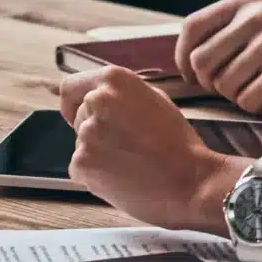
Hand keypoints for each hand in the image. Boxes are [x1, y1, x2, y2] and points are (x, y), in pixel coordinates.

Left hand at [57, 67, 236, 232]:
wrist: (190, 182)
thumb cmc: (178, 143)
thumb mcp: (154, 99)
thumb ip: (121, 94)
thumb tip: (96, 98)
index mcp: (113, 80)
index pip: (71, 87)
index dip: (75, 102)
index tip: (80, 114)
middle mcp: (95, 101)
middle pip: (78, 116)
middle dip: (96, 130)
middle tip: (126, 145)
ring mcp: (86, 133)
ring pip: (80, 144)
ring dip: (98, 154)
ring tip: (130, 162)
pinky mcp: (82, 163)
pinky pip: (80, 168)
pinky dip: (95, 175)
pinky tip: (122, 177)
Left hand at [174, 0, 261, 113]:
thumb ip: (237, 27)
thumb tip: (194, 56)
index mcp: (249, 0)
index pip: (192, 27)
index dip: (184, 57)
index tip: (192, 75)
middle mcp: (255, 16)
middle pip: (201, 62)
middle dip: (213, 84)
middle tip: (237, 88)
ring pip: (223, 85)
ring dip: (240, 96)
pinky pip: (247, 101)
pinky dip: (259, 107)